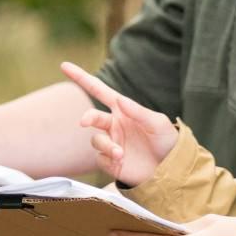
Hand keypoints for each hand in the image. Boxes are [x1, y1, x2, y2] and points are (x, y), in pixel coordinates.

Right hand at [60, 63, 177, 186]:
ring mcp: (111, 143)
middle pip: (92, 116)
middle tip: (84, 121)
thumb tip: (119, 99)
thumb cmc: (166, 141)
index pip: (98, 90)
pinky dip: (109, 160)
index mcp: (123, 110)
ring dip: (106, 146)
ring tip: (121, 154)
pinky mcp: (110, 162)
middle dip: (87, 117)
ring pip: (96, 140)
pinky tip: (122, 162)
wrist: (170, 170)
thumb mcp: (157, 123)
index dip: (81, 78)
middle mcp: (114, 125)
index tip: (64, 66)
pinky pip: (100, 159)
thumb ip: (138, 111)